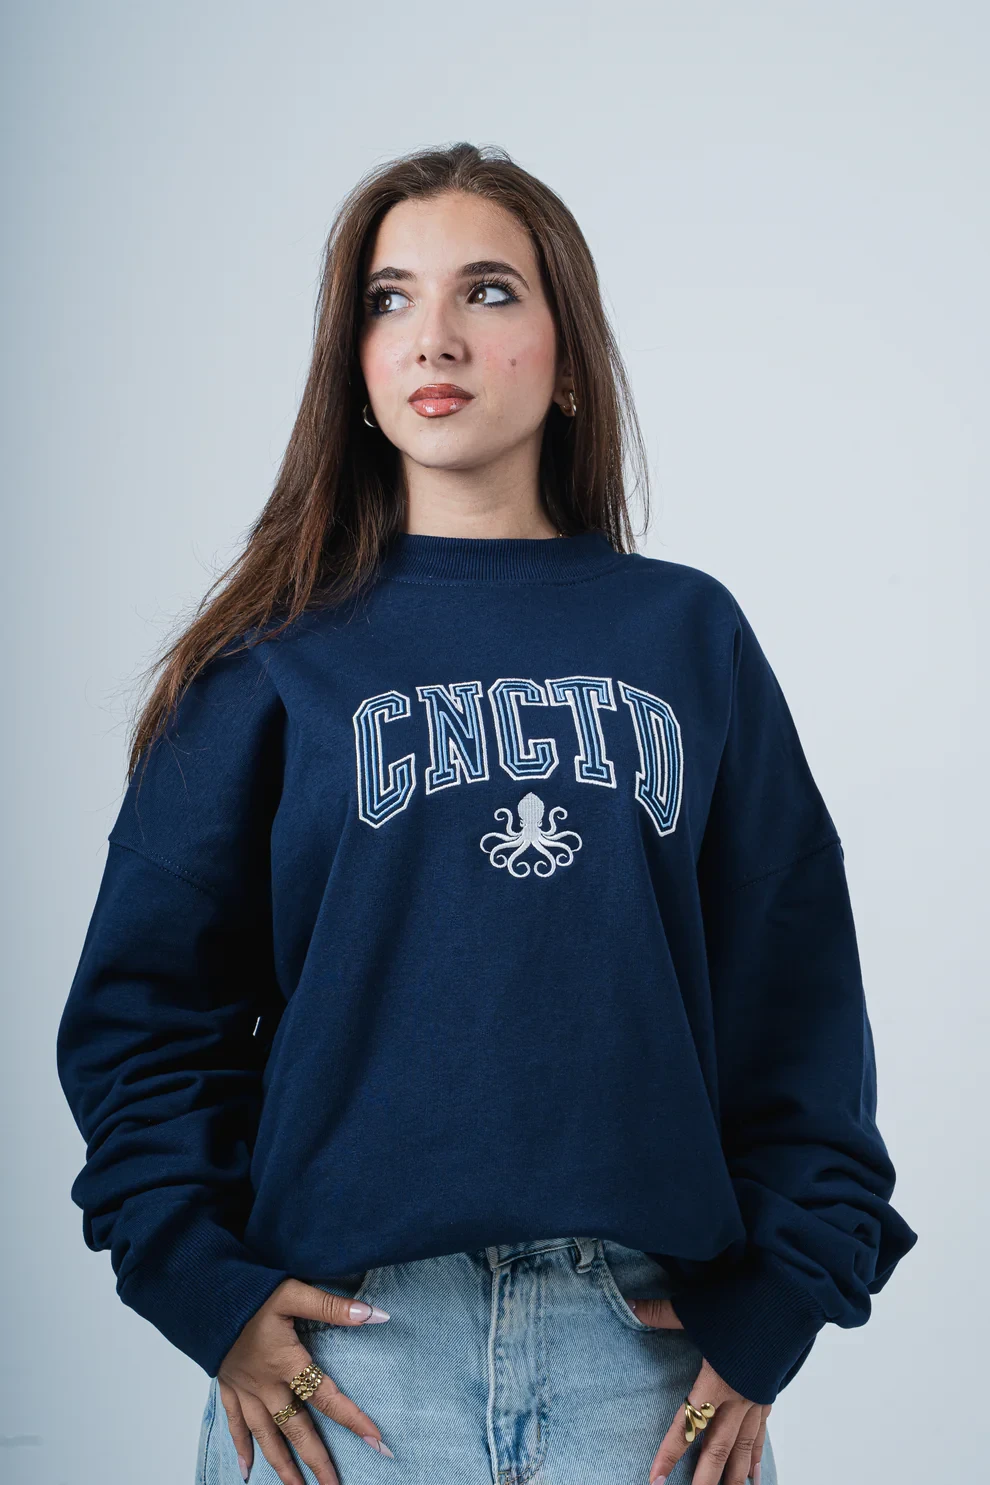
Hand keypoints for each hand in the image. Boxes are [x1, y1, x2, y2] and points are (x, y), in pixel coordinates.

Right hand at [215, 1277, 392, 1484]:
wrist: (202, 1296)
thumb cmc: (249, 1292)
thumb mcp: (292, 1292)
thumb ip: (332, 1306)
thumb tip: (375, 1314)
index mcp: (286, 1362)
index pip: (327, 1397)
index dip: (353, 1419)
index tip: (376, 1441)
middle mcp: (266, 1384)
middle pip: (296, 1429)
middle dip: (316, 1461)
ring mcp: (245, 1390)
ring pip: (266, 1435)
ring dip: (282, 1465)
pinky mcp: (228, 1388)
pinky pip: (235, 1424)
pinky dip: (241, 1447)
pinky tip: (247, 1470)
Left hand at [625, 1296, 770, 1484]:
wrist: (789, 1300)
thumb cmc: (742, 1303)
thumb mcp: (697, 1308)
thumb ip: (661, 1313)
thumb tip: (628, 1304)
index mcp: (715, 1381)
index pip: (686, 1424)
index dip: (669, 1452)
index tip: (656, 1479)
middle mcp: (737, 1398)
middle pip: (717, 1448)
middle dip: (704, 1480)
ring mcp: (755, 1400)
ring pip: (742, 1450)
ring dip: (733, 1478)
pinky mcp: (768, 1396)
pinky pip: (761, 1435)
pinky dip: (756, 1459)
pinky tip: (755, 1478)